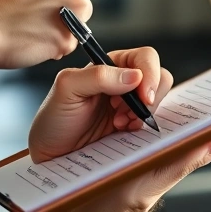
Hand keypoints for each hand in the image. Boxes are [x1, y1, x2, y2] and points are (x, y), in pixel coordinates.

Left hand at [29, 47, 210, 211]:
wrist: (51, 154)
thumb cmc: (54, 119)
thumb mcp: (67, 89)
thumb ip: (98, 75)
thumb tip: (134, 76)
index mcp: (110, 65)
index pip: (145, 58)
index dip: (150, 74)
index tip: (144, 96)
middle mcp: (124, 81)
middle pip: (159, 77)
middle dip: (148, 97)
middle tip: (125, 114)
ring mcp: (131, 105)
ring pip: (158, 100)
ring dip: (143, 114)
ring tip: (119, 123)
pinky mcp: (134, 126)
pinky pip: (153, 122)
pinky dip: (141, 128)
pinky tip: (121, 131)